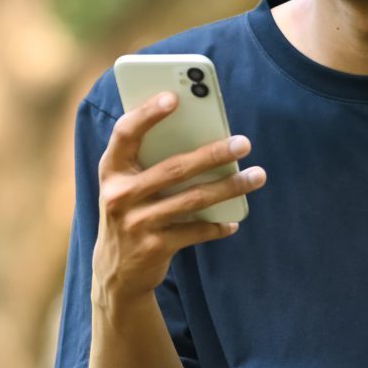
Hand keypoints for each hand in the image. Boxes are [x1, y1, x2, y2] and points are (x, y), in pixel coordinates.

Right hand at [91, 92, 265, 303]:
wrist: (114, 270)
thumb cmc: (130, 212)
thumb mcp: (127, 185)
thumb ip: (149, 161)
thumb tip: (201, 135)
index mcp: (110, 170)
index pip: (125, 133)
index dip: (147, 114)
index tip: (174, 97)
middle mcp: (119, 195)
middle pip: (173, 168)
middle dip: (212, 154)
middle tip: (243, 143)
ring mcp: (135, 223)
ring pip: (192, 199)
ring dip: (229, 187)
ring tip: (256, 176)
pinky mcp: (153, 247)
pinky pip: (195, 231)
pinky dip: (217, 226)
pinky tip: (233, 221)